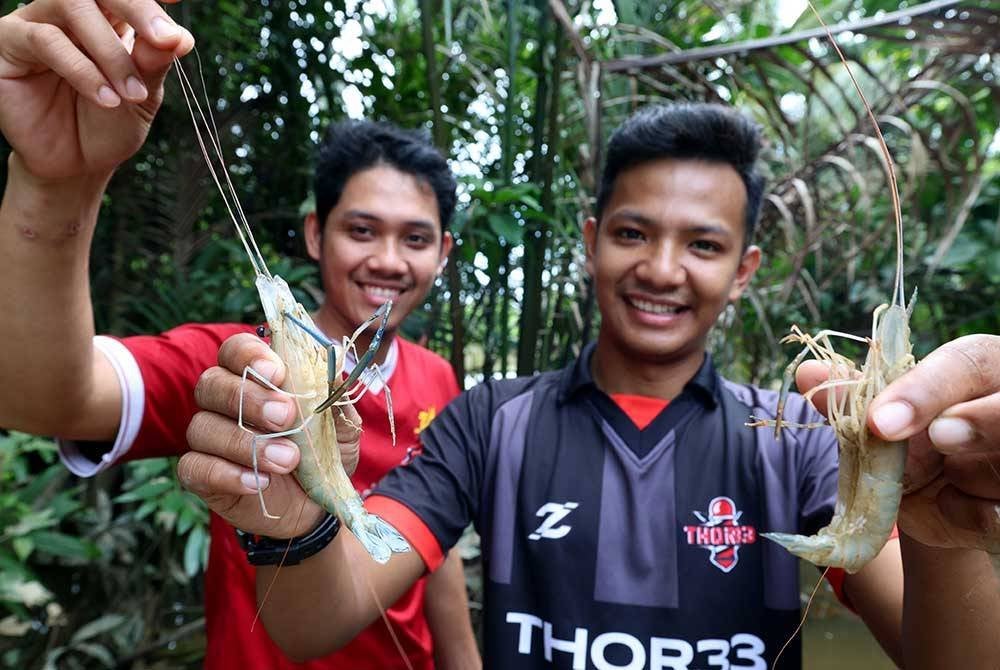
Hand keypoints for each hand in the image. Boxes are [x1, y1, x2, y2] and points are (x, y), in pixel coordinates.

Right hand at [0, 0, 193, 180]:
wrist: (77, 164)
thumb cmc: (109, 125)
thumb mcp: (142, 97)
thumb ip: (155, 64)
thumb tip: (181, 37)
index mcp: (107, 18)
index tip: (175, 1)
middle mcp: (69, 14)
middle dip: (136, 8)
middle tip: (164, 38)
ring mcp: (36, 24)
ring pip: (71, 6)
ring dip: (110, 51)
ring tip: (131, 92)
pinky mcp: (9, 43)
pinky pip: (44, 40)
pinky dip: (82, 70)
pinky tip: (106, 99)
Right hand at [178, 333, 361, 538]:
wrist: (315, 506)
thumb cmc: (322, 455)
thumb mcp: (340, 428)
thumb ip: (336, 400)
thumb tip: (336, 374)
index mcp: (254, 377)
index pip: (235, 350)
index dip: (250, 355)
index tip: (277, 373)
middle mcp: (223, 401)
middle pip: (212, 384)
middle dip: (248, 398)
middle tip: (285, 417)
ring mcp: (208, 437)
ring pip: (202, 426)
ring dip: (245, 442)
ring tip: (287, 460)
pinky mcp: (200, 474)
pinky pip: (194, 467)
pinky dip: (226, 474)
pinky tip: (258, 482)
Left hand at [797, 334, 999, 551]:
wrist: (936, 495)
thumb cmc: (911, 437)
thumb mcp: (882, 417)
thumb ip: (854, 397)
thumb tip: (807, 373)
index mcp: (977, 367)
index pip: (963, 364)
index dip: (923, 391)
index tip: (880, 422)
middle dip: (977, 425)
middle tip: (939, 437)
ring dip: (962, 477)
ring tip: (942, 473)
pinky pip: (997, 516)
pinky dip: (966, 515)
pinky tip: (949, 506)